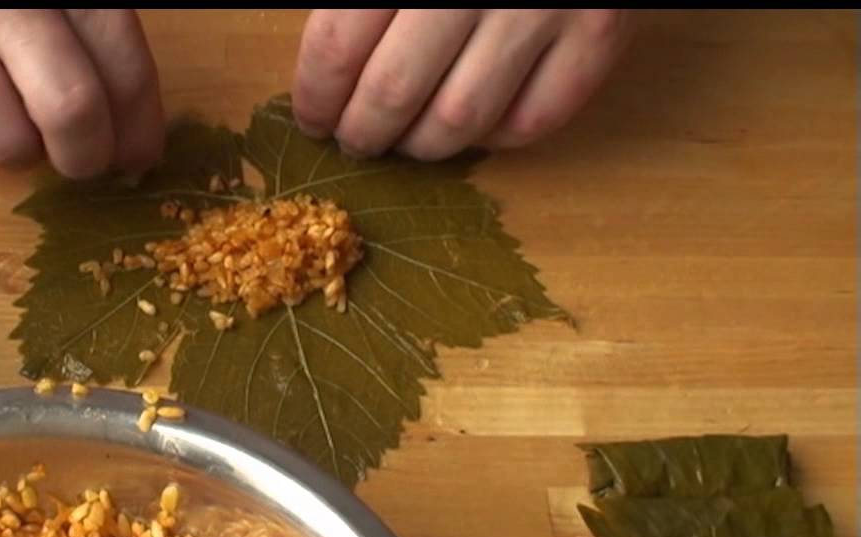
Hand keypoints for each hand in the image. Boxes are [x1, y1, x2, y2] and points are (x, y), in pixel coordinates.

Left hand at [291, 9, 632, 159]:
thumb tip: (323, 68)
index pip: (338, 47)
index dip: (316, 97)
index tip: (314, 116)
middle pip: (393, 93)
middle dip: (361, 133)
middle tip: (355, 140)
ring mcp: (543, 10)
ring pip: (459, 120)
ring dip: (421, 146)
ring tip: (408, 138)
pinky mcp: (599, 35)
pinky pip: (532, 122)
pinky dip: (493, 139)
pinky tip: (473, 124)